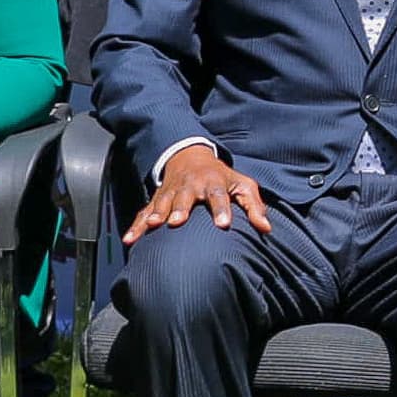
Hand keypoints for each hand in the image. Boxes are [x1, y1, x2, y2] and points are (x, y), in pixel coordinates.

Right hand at [128, 144, 272, 241]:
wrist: (189, 156)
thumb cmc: (221, 176)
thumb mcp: (242, 185)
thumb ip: (254, 207)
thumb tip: (266, 229)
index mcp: (213, 182)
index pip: (219, 195)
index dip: (222, 210)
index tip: (224, 225)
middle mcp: (190, 186)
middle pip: (186, 198)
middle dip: (181, 209)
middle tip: (178, 222)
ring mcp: (171, 192)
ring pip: (163, 203)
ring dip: (158, 214)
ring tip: (154, 226)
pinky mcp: (157, 199)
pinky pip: (145, 213)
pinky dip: (137, 226)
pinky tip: (130, 240)